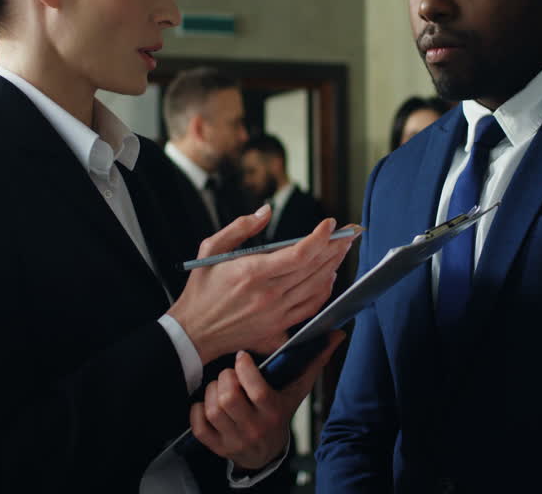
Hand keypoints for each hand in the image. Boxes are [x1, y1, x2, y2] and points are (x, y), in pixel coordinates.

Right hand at [168, 206, 353, 363]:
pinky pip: (311, 308)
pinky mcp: (278, 328)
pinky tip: (329, 278)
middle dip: (335, 247)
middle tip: (347, 233)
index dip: (320, 237)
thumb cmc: (201, 289)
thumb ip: (240, 227)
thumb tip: (266, 210)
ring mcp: (276, 314)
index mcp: (251, 272)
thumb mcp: (211, 249)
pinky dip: (324, 292)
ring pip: (317, 288)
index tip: (330, 224)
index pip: (298, 254)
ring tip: (341, 250)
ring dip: (333, 266)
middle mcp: (268, 294)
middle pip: (314, 269)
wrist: (194, 332)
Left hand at [191, 330, 345, 470]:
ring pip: (213, 408)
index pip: (255, 389)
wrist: (266, 452)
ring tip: (221, 386)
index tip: (242, 357)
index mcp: (274, 412)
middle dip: (225, 378)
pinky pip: (199, 425)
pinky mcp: (217, 446)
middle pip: (229, 397)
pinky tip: (208, 403)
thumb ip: (315, 360)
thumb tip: (337, 334)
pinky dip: (197, 411)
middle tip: (230, 373)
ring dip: (211, 391)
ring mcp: (234, 439)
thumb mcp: (298, 388)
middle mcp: (255, 428)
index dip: (244, 369)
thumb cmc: (281, 411)